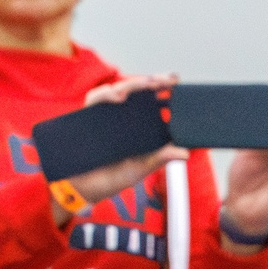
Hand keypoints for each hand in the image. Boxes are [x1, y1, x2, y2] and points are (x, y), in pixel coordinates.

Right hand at [55, 71, 185, 222]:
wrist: (82, 188)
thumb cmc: (111, 179)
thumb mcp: (139, 169)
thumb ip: (159, 159)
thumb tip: (185, 153)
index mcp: (139, 128)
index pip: (153, 103)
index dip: (162, 89)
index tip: (175, 81)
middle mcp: (124, 118)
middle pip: (138, 92)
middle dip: (151, 82)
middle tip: (164, 80)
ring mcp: (106, 115)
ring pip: (119, 90)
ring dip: (131, 85)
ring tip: (144, 85)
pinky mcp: (88, 116)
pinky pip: (95, 99)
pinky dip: (105, 94)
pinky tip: (116, 96)